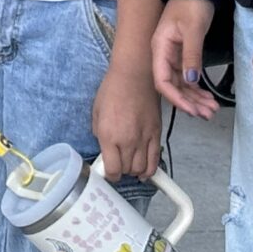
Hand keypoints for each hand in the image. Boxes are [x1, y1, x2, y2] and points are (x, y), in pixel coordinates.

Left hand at [93, 62, 162, 181]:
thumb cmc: (112, 90)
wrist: (134, 77)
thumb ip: (99, 133)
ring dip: (134, 171)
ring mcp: (143, 139)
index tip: (107, 172)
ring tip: (129, 165)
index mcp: (108, 136)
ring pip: (141, 169)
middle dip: (120, 171)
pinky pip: (155, 161)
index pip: (112, 169)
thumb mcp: (96, 112)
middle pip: (126, 171)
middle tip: (117, 165)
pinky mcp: (156, 135)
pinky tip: (144, 171)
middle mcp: (126, 141)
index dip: (109, 175)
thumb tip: (104, 147)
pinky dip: (150, 170)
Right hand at [151, 0, 219, 119]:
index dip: (176, 98)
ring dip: (195, 98)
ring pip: (181, 84)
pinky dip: (198, 88)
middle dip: (189, 102)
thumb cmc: (192, 5)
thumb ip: (191, 55)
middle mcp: (163, 55)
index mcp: (160, 48)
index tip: (192, 110)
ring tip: (212, 109)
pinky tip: (208, 97)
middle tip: (208, 114)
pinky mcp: (182, 54)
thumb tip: (191, 81)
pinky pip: (188, 76)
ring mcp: (172, 56)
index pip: (162, 80)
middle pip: (172, 86)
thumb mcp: (193, 29)